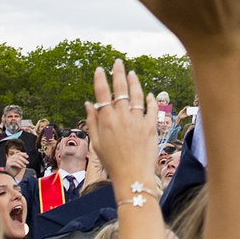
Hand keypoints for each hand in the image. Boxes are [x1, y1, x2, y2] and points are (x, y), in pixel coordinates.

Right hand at [89, 61, 158, 194]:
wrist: (132, 176)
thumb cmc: (112, 161)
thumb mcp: (96, 142)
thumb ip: (92, 121)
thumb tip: (88, 103)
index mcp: (107, 120)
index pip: (102, 94)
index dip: (100, 79)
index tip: (100, 69)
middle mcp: (122, 117)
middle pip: (121, 89)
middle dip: (118, 73)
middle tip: (118, 62)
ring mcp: (138, 120)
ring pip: (137, 95)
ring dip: (134, 82)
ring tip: (132, 73)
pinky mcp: (151, 126)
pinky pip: (151, 108)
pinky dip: (149, 99)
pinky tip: (147, 94)